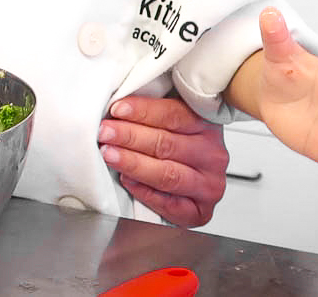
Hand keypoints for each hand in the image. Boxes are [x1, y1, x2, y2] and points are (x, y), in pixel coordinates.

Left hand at [98, 94, 228, 225]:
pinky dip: (145, 192)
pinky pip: (170, 204)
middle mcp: (212, 154)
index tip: (117, 109)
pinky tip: (127, 181)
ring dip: (133, 163)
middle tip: (105, 132)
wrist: (190, 182)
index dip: (143, 111)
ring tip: (109, 154)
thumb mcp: (170, 123)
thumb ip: (151, 115)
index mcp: (207, 125)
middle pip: (167, 143)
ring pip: (167, 173)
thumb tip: (117, 107)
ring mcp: (208, 184)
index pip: (173, 114)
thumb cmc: (176, 146)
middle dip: (130, 136)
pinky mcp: (201, 211)